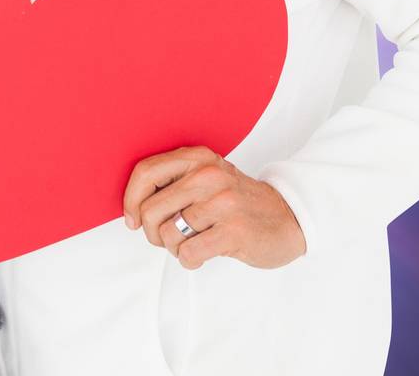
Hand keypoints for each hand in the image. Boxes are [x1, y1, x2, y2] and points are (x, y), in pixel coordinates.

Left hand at [122, 145, 306, 270]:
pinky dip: (189, 260)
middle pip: (150, 210)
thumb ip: (173, 182)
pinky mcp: (234, 230)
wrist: (288, 217)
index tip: (132, 220)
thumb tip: (131, 208)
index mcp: (198, 158)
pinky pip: (188, 253)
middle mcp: (209, 175)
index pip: (145, 173)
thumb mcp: (207, 178)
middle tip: (169, 238)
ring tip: (192, 243)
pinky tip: (203, 255)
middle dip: (152, 233)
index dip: (130, 200)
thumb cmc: (237, 202)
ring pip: (168, 234)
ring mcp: (222, 202)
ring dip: (175, 248)